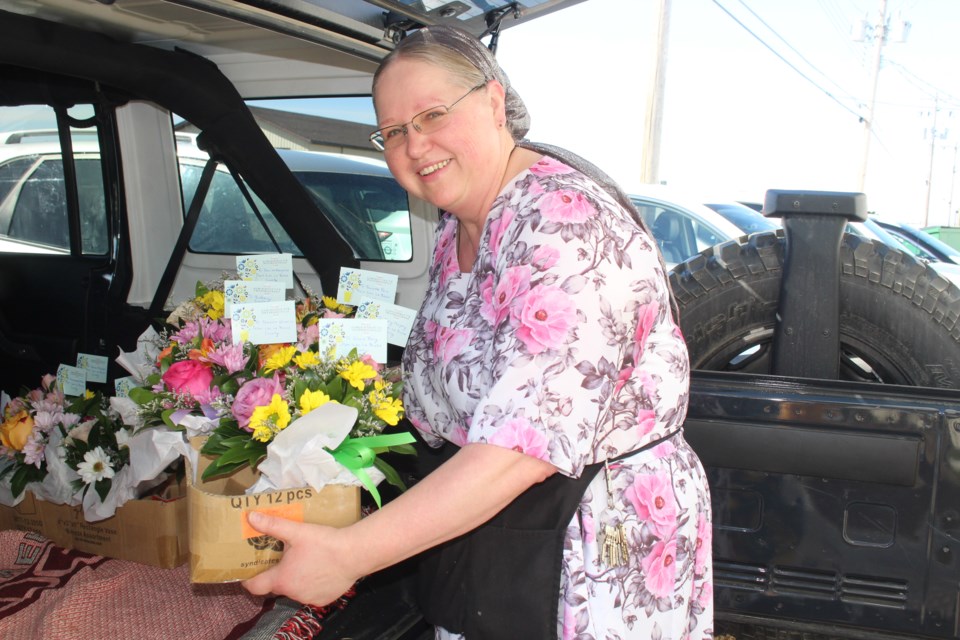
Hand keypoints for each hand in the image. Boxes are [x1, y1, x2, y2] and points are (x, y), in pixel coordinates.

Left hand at [241, 511, 359, 605]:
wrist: (354, 554)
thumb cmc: (324, 543)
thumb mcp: (296, 531)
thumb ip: (272, 525)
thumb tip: (251, 517)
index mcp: (282, 579)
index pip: (254, 587)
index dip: (249, 580)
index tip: (249, 571)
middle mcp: (292, 593)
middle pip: (277, 586)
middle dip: (277, 573)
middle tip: (282, 557)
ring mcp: (308, 598)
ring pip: (295, 589)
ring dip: (295, 578)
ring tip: (305, 560)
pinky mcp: (323, 599)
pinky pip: (311, 593)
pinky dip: (311, 584)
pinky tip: (320, 569)